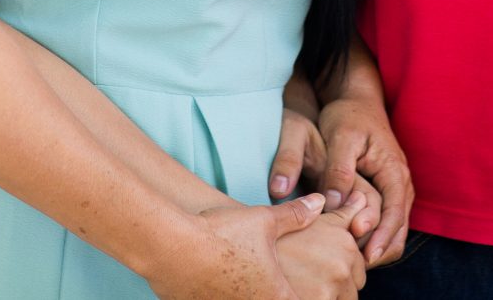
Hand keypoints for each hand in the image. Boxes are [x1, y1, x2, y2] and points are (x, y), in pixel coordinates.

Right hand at [150, 195, 353, 299]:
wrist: (173, 247)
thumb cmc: (221, 234)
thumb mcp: (265, 221)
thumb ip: (296, 215)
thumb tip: (319, 202)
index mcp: (280, 296)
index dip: (313, 296)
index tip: (310, 286)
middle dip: (287, 293)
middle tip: (276, 279)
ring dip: (257, 295)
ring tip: (248, 281)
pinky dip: (233, 296)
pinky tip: (228, 283)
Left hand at [316, 91, 411, 266]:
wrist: (356, 99)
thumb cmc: (348, 115)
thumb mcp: (340, 137)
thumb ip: (338, 170)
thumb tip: (333, 202)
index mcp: (394, 170)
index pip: (395, 213)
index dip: (382, 238)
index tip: (366, 257)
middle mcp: (400, 182)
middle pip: (399, 227)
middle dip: (381, 249)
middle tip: (356, 265)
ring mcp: (395, 187)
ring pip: (394, 227)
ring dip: (378, 245)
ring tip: (354, 260)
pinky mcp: (384, 189)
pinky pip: (386, 219)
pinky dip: (375, 235)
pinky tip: (354, 243)